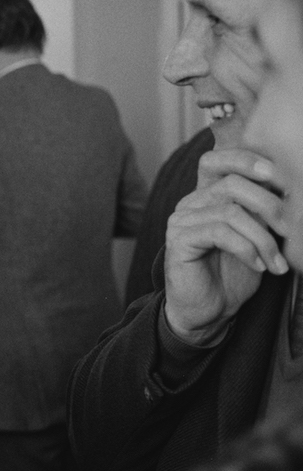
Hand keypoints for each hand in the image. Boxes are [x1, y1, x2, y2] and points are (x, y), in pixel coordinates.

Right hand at [163, 148, 289, 344]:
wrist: (209, 311)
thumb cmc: (234, 273)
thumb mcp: (257, 234)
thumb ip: (263, 210)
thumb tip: (293, 189)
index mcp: (207, 195)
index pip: (218, 159)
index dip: (248, 160)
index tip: (281, 179)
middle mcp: (190, 202)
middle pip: (232, 183)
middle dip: (271, 205)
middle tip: (292, 231)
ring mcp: (181, 220)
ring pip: (231, 212)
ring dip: (263, 238)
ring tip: (278, 261)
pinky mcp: (179, 240)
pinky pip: (220, 233)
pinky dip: (248, 249)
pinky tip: (259, 265)